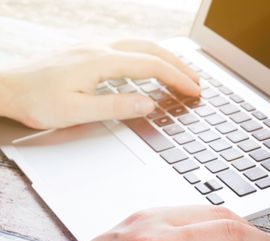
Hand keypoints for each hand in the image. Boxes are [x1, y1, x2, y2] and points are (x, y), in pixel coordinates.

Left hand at [0, 39, 200, 128]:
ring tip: (180, 73)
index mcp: (100, 62)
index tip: (194, 91)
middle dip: (178, 65)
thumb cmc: (36, 101)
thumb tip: (148, 104)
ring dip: (164, 57)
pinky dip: (148, 56)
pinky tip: (148, 67)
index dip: (177, 78)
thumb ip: (116, 107)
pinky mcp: (87, 52)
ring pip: (140, 45)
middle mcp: (99, 49)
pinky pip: (127, 48)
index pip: (150, 66)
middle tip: (196, 81)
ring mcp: (93, 47)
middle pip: (150, 49)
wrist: (5, 88)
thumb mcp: (76, 111)